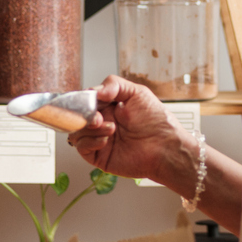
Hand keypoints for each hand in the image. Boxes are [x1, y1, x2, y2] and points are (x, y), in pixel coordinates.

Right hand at [68, 76, 187, 184]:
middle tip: (98, 116)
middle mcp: (102, 123)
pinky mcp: (99, 156)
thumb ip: (114, 84)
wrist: (165, 146)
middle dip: (84, 115)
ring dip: (90, 129)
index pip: (84, 101)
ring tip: (111, 128)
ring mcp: (99, 140)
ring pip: (76, 132)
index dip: (83, 100)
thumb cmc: (156, 121)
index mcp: (108, 107)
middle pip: (77, 117)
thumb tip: (93, 91)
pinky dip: (90, 142)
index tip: (89, 99)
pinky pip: (82, 148)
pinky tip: (106, 139)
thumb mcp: (137, 92)